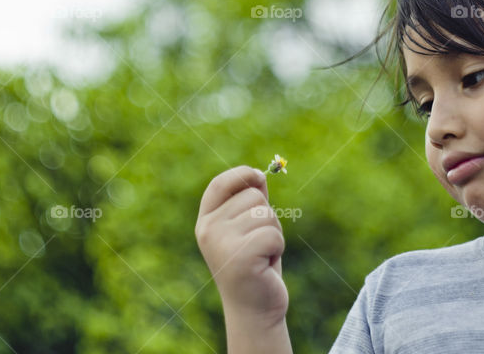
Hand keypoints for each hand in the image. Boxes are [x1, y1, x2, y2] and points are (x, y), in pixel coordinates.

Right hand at [195, 165, 287, 323]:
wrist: (254, 310)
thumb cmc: (255, 266)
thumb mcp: (249, 229)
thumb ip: (250, 202)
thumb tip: (259, 174)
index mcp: (206, 221)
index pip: (219, 184)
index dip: (241, 174)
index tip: (258, 176)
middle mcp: (208, 229)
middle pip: (253, 195)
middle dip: (267, 217)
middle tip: (259, 244)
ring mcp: (221, 242)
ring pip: (266, 214)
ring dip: (273, 233)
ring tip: (262, 255)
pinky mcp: (240, 256)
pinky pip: (273, 234)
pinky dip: (277, 248)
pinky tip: (266, 265)